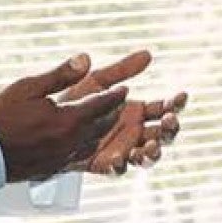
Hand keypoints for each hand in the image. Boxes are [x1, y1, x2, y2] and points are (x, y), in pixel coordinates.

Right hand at [0, 55, 128, 182]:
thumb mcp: (28, 87)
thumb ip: (61, 75)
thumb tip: (86, 58)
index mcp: (69, 120)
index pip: (103, 105)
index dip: (115, 96)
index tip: (124, 89)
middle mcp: (72, 142)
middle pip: (103, 125)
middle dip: (113, 113)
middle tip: (118, 104)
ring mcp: (64, 158)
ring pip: (93, 143)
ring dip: (102, 130)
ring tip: (104, 120)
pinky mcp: (54, 169)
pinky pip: (80, 157)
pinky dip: (86, 146)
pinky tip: (82, 142)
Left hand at [58, 51, 188, 175]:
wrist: (41, 122)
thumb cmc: (70, 99)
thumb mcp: (97, 81)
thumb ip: (121, 70)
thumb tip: (148, 54)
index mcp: (137, 111)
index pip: (165, 108)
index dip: (176, 103)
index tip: (181, 96)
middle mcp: (133, 131)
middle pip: (164, 134)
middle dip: (170, 129)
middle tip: (169, 121)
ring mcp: (121, 148)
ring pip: (147, 155)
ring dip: (154, 152)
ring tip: (150, 146)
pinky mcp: (102, 163)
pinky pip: (117, 169)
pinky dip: (121, 165)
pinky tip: (119, 157)